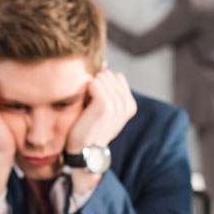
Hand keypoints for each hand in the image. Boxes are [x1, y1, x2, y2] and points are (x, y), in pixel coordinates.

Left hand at [66, 70, 136, 193]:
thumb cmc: (88, 128)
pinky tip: (83, 103)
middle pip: (109, 75)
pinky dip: (85, 89)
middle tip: (88, 105)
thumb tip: (104, 62)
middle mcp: (127, 105)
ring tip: (85, 106)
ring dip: (89, 88)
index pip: (116, 77)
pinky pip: (94, 83)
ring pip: (102, 78)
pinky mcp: (105, 106)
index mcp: (130, 105)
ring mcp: (118, 106)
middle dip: (95, 84)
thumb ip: (106, 86)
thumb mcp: (102, 107)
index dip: (101, 85)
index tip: (94, 103)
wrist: (83, 151)